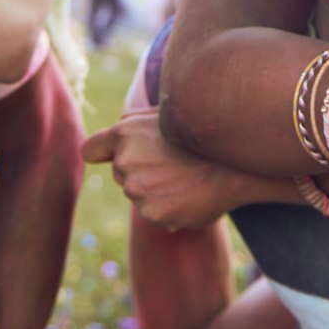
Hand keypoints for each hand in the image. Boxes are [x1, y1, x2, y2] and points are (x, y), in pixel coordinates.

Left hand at [83, 112, 260, 230]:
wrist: (238, 161)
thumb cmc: (206, 132)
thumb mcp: (169, 114)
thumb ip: (138, 123)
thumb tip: (118, 129)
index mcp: (125, 134)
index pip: (90, 150)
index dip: (101, 154)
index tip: (110, 156)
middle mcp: (126, 162)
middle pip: (121, 175)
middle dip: (141, 171)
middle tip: (175, 163)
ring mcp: (138, 191)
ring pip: (140, 196)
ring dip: (157, 192)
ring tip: (187, 178)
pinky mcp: (154, 214)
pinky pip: (156, 214)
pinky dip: (171, 209)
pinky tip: (192, 194)